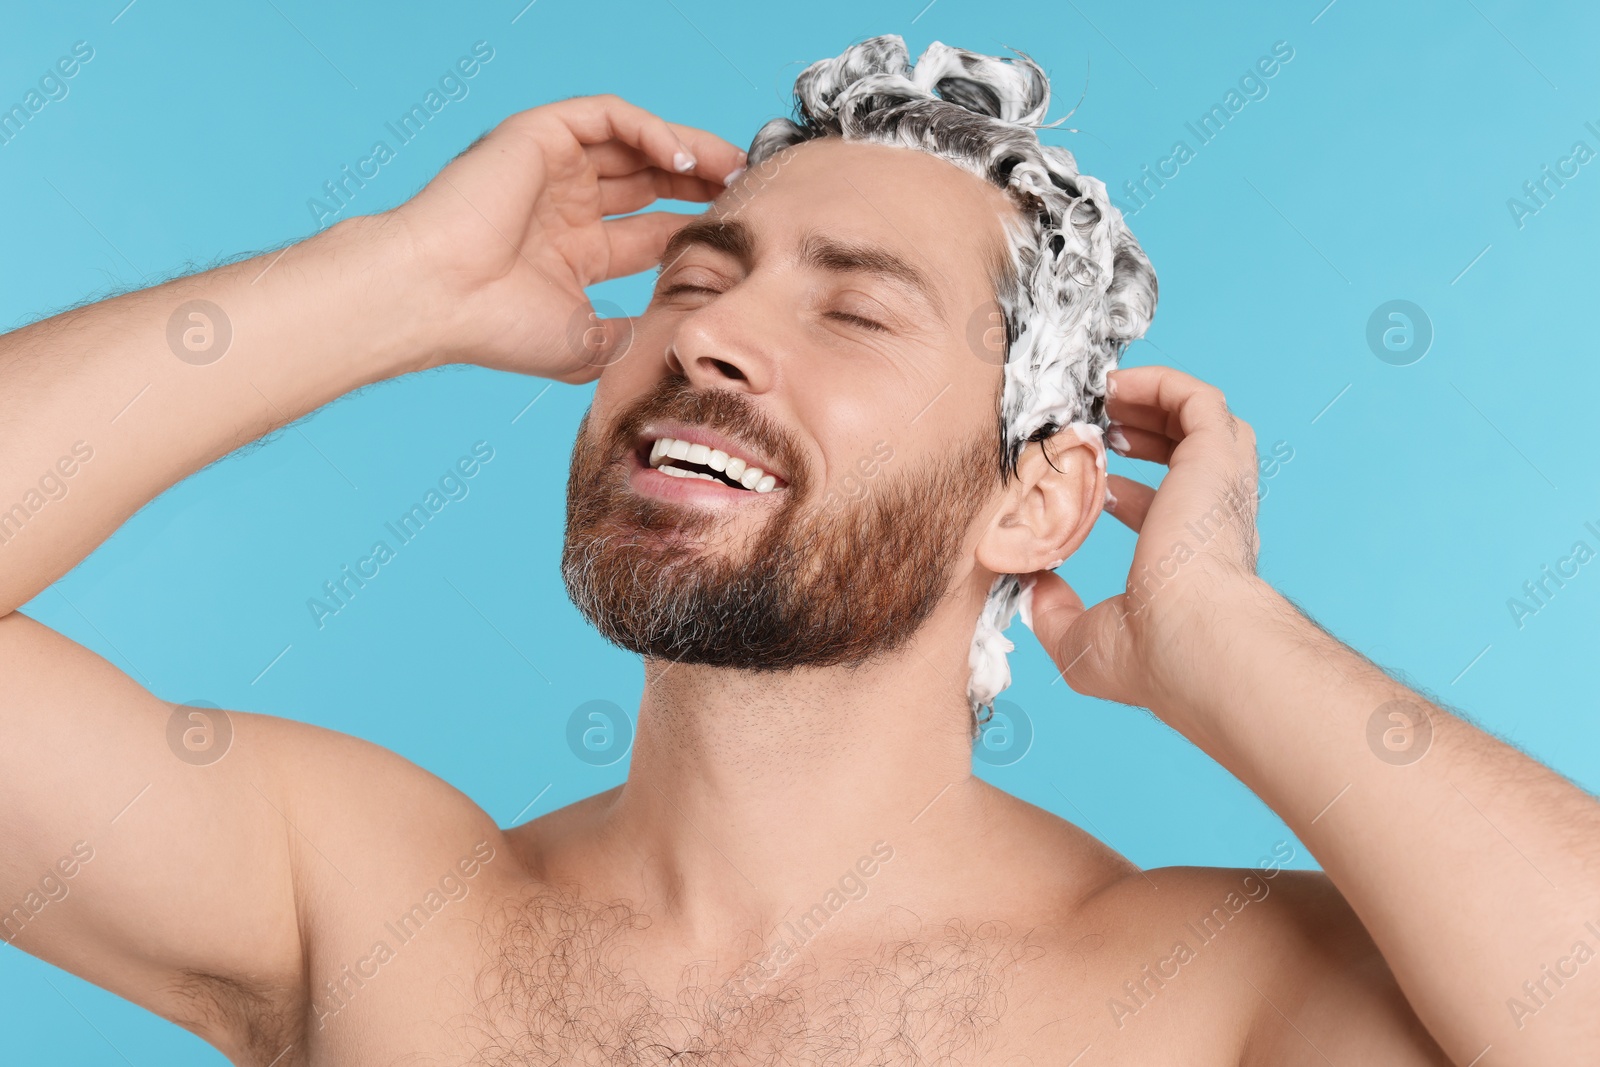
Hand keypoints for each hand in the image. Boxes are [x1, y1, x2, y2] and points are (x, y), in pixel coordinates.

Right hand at [381, 93, 745, 381]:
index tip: (743, 233)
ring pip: (636, 142)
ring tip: (734, 168)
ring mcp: (552, 167)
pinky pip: (609, 116)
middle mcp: (565, 204)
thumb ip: (632, 334)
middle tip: (750, 192)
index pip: (652, 226)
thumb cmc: (497, 328)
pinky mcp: (540, 135)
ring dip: (690, 151)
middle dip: (704, 183)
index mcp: (575, 250)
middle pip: (652, 180)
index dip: (698, 225)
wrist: (439, 299)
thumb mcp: (586, 345)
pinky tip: (684, 155)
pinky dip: (651, 129)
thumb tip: (673, 336)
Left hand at [1026, 365, 1271, 720]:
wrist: (1196, 642)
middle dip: (1143, 434)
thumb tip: (1033, 588)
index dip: (1129, 493)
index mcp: (1196, 562)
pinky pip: (1198, 398)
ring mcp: (1222, 485)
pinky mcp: (1218, 455)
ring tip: (1106, 396)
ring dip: (1153, 402)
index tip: (1093, 486)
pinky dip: (1160, 383)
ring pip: (1203, 419)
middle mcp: (1217, 519)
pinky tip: (1117, 386)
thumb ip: (1054, 615)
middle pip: (1191, 454)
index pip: (1171, 513)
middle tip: (1097, 426)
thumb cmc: (1155, 656)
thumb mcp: (1084, 644)